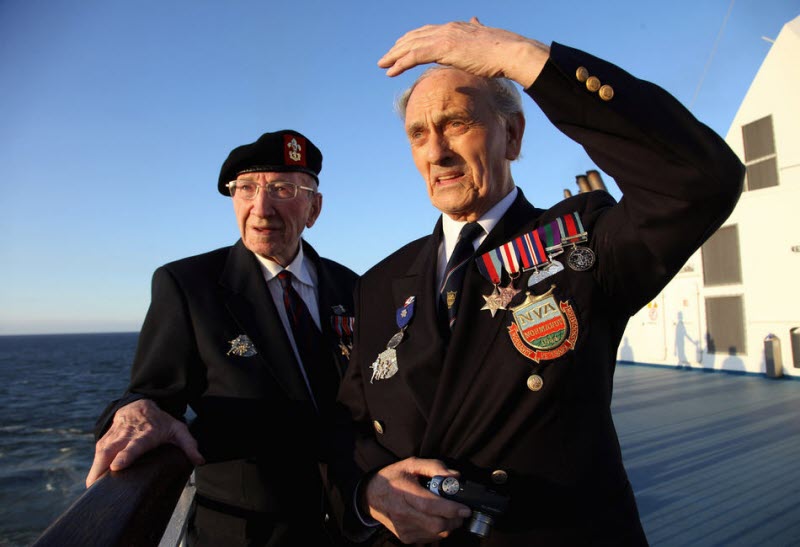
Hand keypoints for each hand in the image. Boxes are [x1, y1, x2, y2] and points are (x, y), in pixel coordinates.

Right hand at [85, 398, 203, 486]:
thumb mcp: (178, 429)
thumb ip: (189, 444)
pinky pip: (97, 452)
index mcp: (146, 434)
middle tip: (96, 485)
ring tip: (92, 488)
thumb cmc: (161, 422)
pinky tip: (92, 483)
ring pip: (102, 451)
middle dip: (102, 465)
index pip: (134, 445)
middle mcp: (128, 434)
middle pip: (112, 449)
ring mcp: (115, 436)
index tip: (117, 466)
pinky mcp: (105, 439)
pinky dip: (94, 466)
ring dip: (95, 468)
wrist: (140, 404)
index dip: (125, 455)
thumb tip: (200, 461)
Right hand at [364, 457, 471, 543]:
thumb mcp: (411, 464)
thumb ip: (434, 467)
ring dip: (448, 525)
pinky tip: (435, 518)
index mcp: (404, 493)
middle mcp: (403, 514)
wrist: (371, 495)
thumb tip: (455, 476)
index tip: (465, 508)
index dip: (451, 509)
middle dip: (454, 520)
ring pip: (436, 534)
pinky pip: (430, 538)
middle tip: (461, 511)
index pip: (430, 505)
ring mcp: (404, 529)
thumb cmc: (393, 477)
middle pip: (437, 525)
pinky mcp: (405, 537)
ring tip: (448, 513)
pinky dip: (438, 530)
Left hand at [377, 17, 549, 87]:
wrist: (510, 53)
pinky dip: (400, 63)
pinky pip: (414, 55)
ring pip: (411, 45)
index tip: (402, 48)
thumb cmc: (503, 52)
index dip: (413, 40)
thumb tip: (475, 19)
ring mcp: (444, 37)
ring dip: (394, 56)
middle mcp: (447, 28)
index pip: (428, 32)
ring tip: (383, 65)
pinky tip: (391, 71)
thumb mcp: (486, 37)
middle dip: (399, 47)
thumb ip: (477, 29)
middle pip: (415, 36)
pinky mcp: (443, 48)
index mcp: (457, 27)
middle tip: (386, 58)